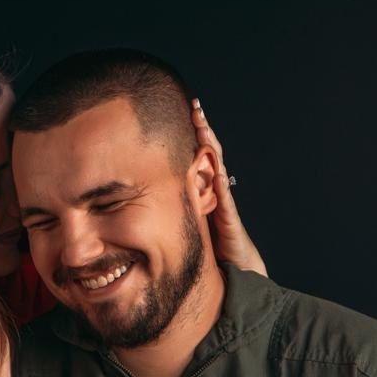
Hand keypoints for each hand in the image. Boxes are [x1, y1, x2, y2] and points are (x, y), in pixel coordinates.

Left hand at [190, 99, 267, 277]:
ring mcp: (224, 200)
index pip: (197, 157)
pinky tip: (214, 161)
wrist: (234, 270)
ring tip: (202, 123)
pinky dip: (218, 175)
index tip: (180, 114)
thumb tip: (143, 202)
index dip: (191, 136)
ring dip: (210, 143)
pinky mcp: (228, 215)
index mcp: (205, 190)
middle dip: (203, 129)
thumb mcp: (185, 223)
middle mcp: (216, 190)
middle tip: (194, 106)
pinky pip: (223, 191)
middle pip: (209, 153)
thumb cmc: (211, 249)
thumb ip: (174, 209)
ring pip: (217, 164)